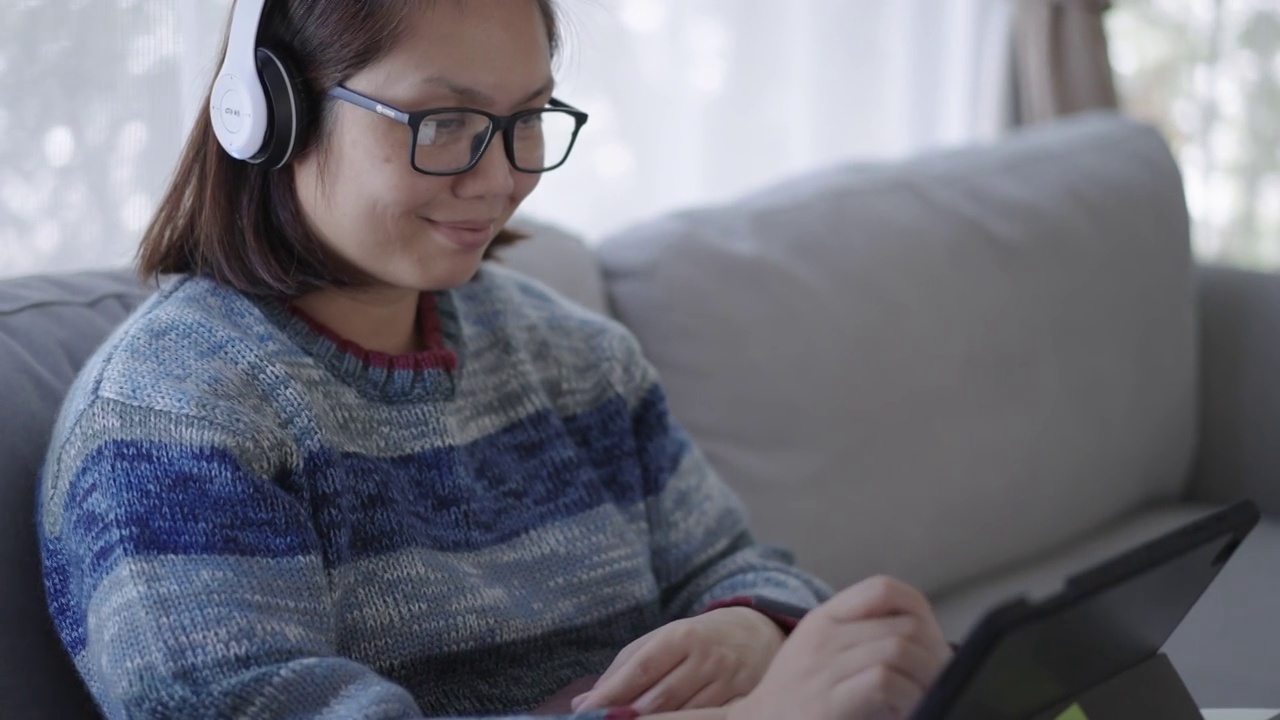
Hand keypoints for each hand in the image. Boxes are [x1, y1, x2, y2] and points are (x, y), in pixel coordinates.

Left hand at [573, 606, 784, 714]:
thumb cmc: (697, 638)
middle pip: (660, 699)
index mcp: (681, 635)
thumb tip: (584, 701)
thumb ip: (625, 667)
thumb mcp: (663, 638)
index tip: (585, 711)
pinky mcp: (742, 700)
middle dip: (628, 716)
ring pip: (683, 715)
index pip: (640, 670)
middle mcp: (706, 658)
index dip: (611, 694)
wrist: (757, 633)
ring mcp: (727, 682)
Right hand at [728, 576, 952, 719]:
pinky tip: (906, 712)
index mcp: (823, 619)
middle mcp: (822, 636)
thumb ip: (859, 639)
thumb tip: (923, 641)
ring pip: (899, 649)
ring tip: (927, 697)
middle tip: (942, 680)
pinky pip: (885, 682)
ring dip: (926, 678)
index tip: (932, 641)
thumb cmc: (797, 701)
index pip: (882, 588)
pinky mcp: (828, 702)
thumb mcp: (820, 655)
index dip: (919, 610)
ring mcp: (822, 668)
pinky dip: (909, 698)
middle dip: (935, 654)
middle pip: (903, 625)